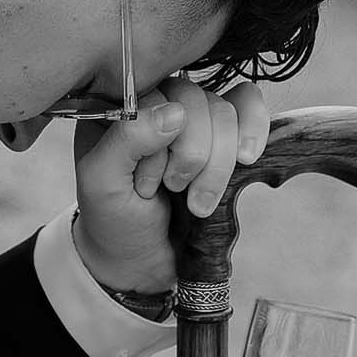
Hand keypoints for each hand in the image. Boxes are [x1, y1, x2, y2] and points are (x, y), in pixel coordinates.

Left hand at [70, 78, 270, 293]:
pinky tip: (247, 158)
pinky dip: (254, 130)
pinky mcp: (223, 133)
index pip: (157, 96)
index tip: (146, 186)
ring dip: (218, 163)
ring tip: (198, 201)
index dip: (160, 144)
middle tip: (174, 191)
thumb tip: (175, 111)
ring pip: (225, 110)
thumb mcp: (102, 183)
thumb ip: (127, 139)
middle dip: (193, 155)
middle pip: (196, 100)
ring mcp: (192, 117)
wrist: (141, 260)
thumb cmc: (114, 219)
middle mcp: (156, 103)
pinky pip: (248, 107)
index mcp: (119, 107)